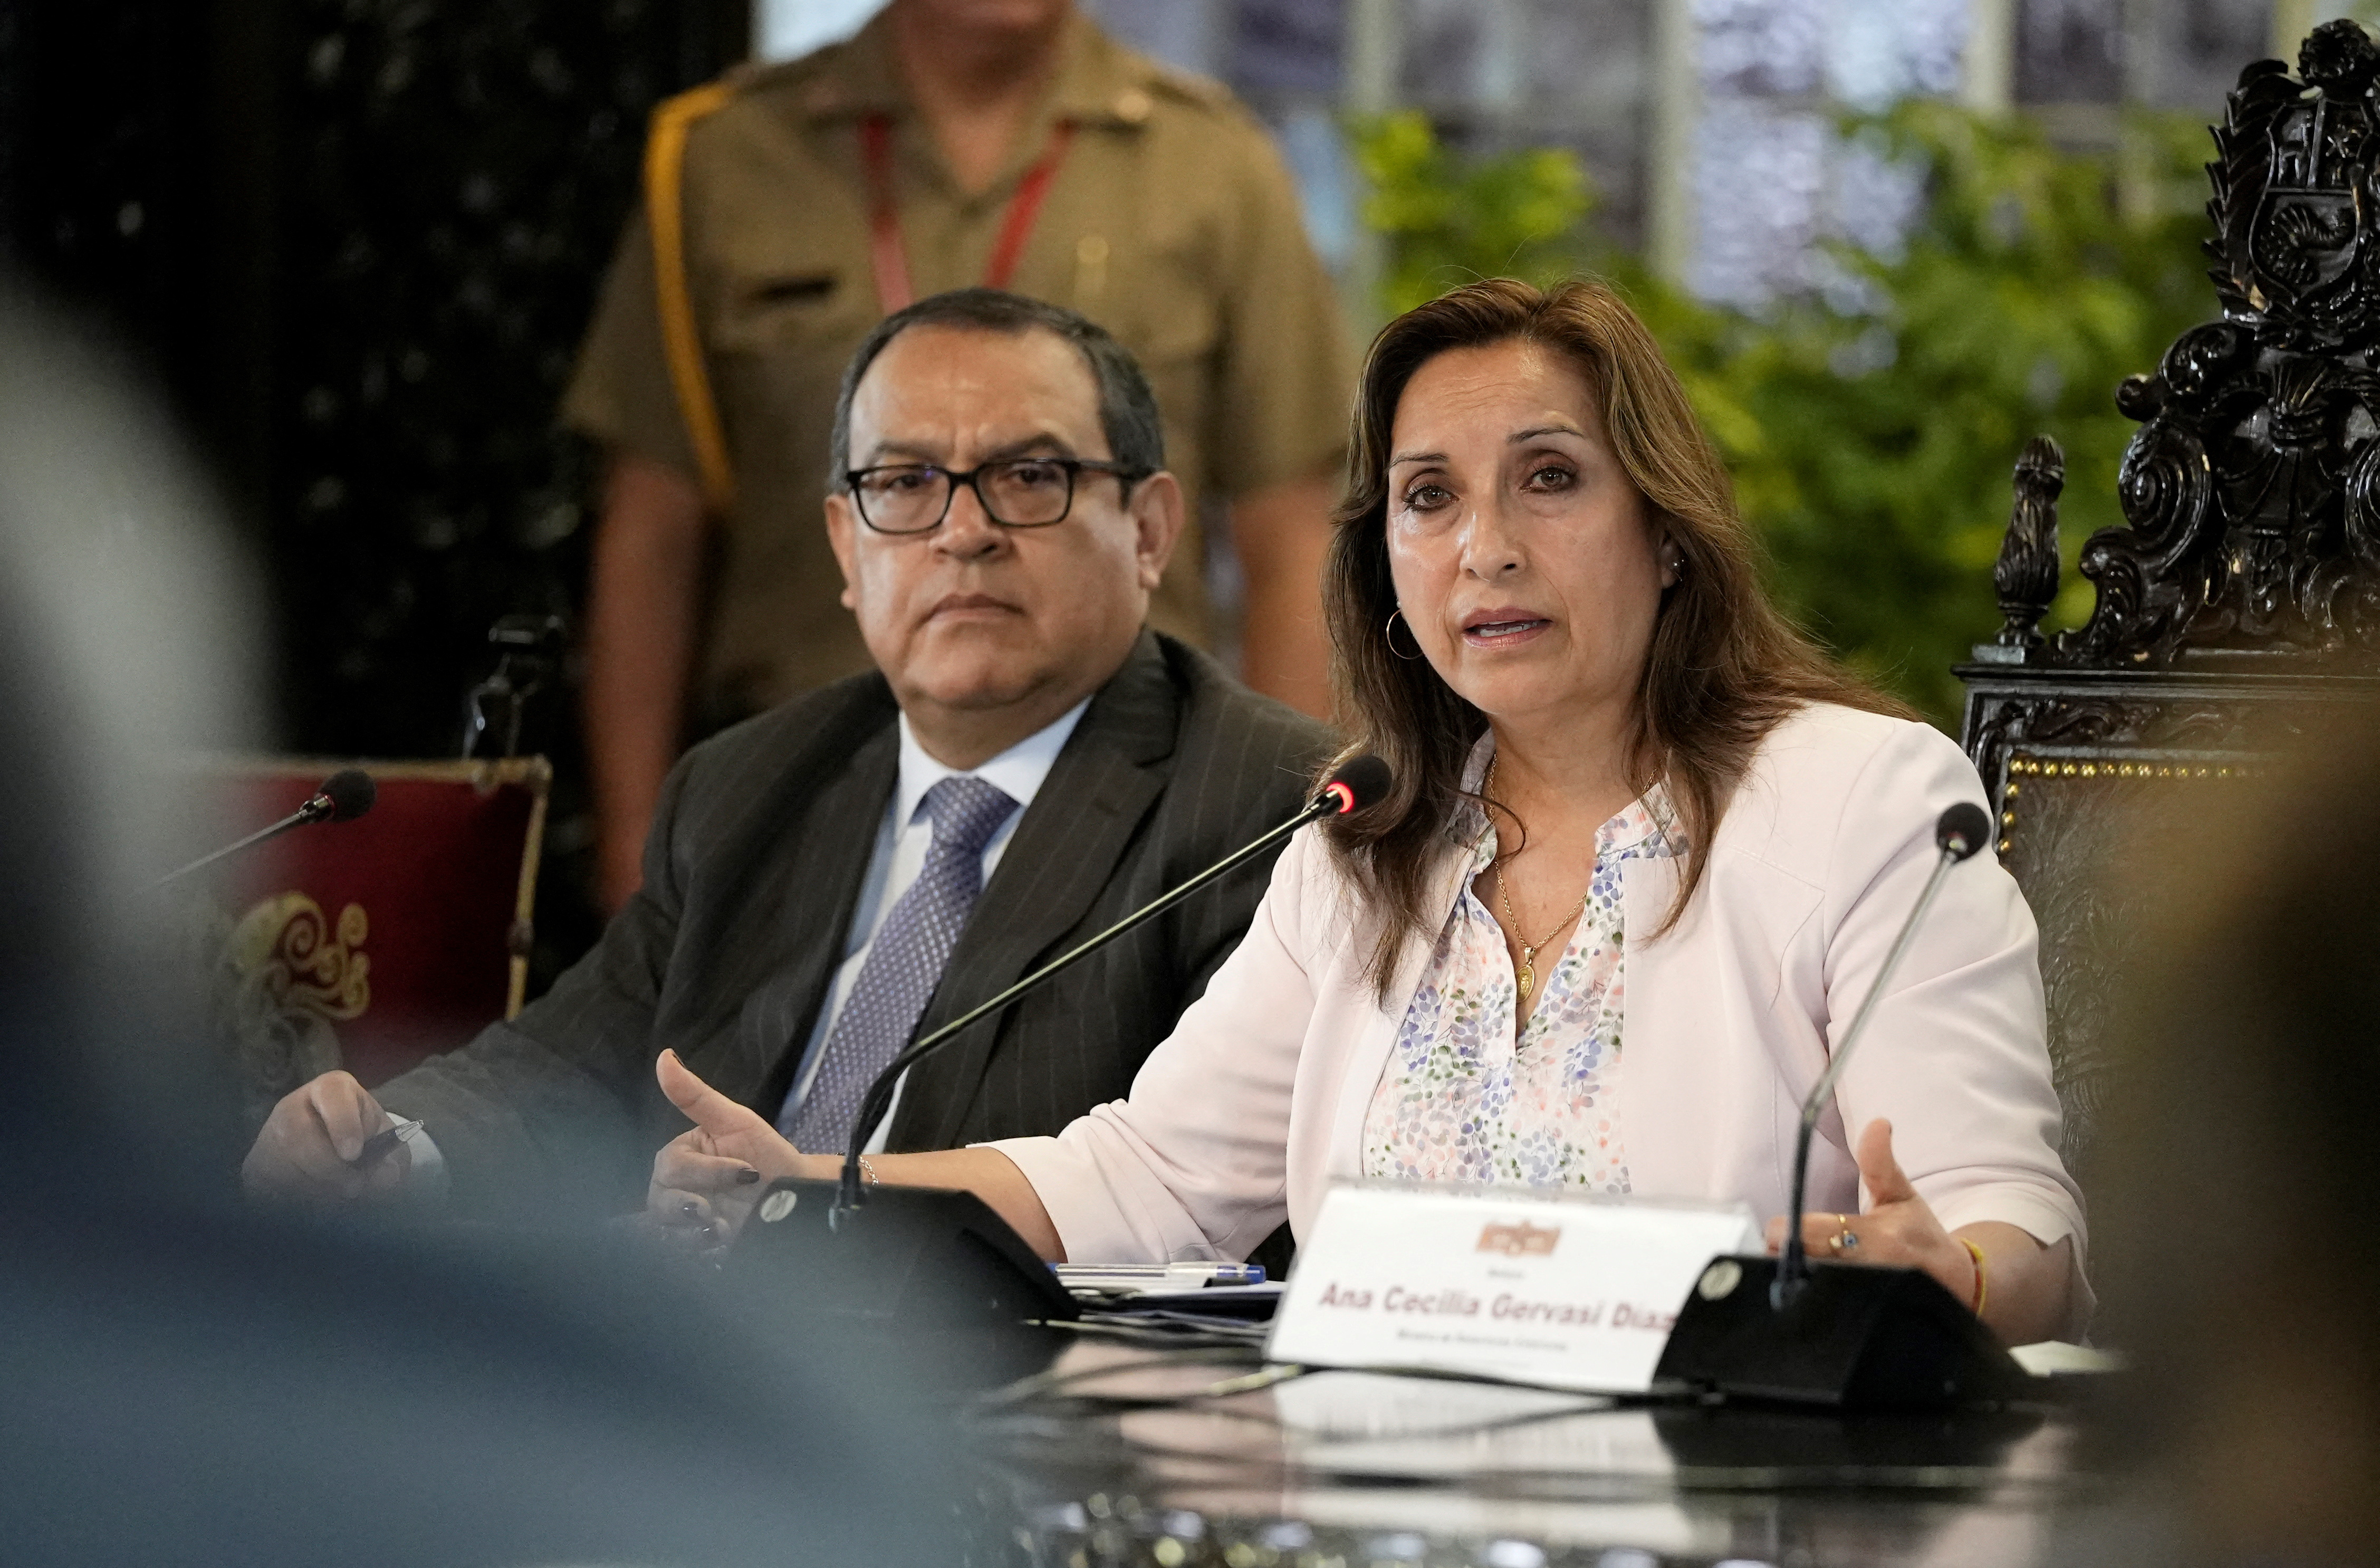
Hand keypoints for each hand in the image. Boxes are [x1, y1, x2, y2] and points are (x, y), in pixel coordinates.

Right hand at [242, 1070, 411, 1201]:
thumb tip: (386, 1177)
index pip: (332, 1095)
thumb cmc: (364, 1140)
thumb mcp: (386, 1143)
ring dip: (314, 1193)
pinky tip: (313, 1205)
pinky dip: (294, 1205)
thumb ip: (392, 1157)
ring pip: (282, 1169)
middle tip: (353, 1188)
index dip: (342, 1124)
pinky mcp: (254, 1168)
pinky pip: (268, 1191)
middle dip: (330, 1170)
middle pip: (299, 1137)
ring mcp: (267, 1137)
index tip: (354, 1153)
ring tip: (337, 1199)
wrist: (332, 1151)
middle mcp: (293, 1107)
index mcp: (332, 1090)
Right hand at [645, 1049, 807, 1248]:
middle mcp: (675, 1190)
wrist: (798, 1198)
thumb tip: (665, 1057)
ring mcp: (684, 1222)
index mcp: (679, 1157)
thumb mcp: (737, 1122)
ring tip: (725, 1230)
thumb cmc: (768, 1156)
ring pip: (665, 1234)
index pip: (671, 1168)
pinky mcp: (697, 1249)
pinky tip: (723, 1248)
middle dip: (691, 1209)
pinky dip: (701, 1255)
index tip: (746, 1172)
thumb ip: (696, 1095)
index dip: (707, 1173)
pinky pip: (681, 1258)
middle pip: (659, 1203)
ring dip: (694, 1237)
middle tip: (721, 1212)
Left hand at [1764, 1118, 1977, 1307]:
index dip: (1786, 1231)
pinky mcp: (1866, 1320)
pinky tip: (1812, 1297)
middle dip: (1786, 1260)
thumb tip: (1878, 1123)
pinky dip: (1813, 1306)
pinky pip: (1825, 1316)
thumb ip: (1880, 1162)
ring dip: (1797, 1284)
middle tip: (1787, 1253)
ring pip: (1809, 1295)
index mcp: (1874, 1237)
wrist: (1956, 1284)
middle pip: (1801, 1268)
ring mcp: (1869, 1301)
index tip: (1784, 1229)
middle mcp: (1870, 1272)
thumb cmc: (1921, 1235)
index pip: (1806, 1234)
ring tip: (1799, 1274)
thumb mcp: (1902, 1194)